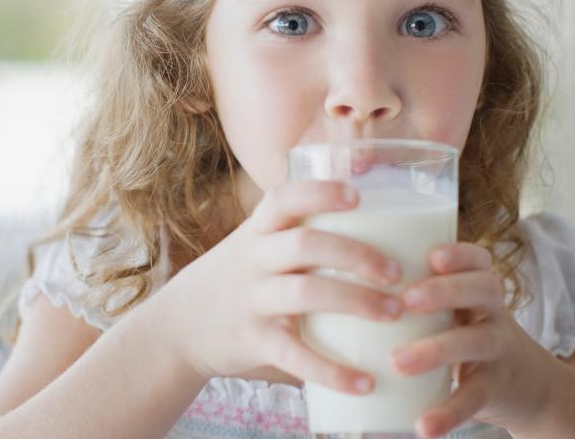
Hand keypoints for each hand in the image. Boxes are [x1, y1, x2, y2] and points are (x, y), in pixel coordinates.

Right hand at [151, 180, 403, 394]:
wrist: (178, 326)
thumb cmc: (240, 281)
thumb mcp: (257, 248)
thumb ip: (301, 240)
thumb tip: (381, 237)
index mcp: (258, 231)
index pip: (283, 198)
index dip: (320, 192)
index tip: (357, 195)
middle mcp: (253, 260)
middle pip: (305, 244)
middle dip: (356, 253)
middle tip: (396, 271)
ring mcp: (251, 300)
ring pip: (305, 292)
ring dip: (356, 301)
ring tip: (395, 313)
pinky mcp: (252, 342)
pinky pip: (295, 356)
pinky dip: (332, 371)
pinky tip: (365, 382)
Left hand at [390, 242, 557, 437]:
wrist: (529, 385)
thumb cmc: (467, 333)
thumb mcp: (454, 308)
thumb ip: (414, 293)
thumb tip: (338, 283)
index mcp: (477, 287)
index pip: (478, 259)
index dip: (460, 254)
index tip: (432, 255)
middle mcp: (492, 312)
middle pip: (481, 289)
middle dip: (444, 291)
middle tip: (404, 302)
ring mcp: (497, 349)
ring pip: (475, 341)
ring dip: (435, 350)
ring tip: (398, 362)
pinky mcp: (494, 388)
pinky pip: (473, 398)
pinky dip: (448, 413)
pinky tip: (423, 427)